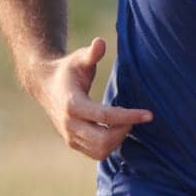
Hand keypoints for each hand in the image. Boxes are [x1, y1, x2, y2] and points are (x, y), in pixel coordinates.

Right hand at [32, 37, 152, 159]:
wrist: (45, 85)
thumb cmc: (68, 69)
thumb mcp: (78, 58)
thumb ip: (91, 53)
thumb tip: (100, 42)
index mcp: (72, 105)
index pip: (105, 116)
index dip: (129, 116)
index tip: (150, 114)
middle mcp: (69, 124)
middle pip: (104, 139)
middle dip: (125, 130)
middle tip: (137, 117)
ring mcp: (70, 136)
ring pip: (100, 150)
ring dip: (119, 139)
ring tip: (128, 122)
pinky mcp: (72, 143)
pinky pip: (95, 153)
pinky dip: (111, 145)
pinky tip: (118, 129)